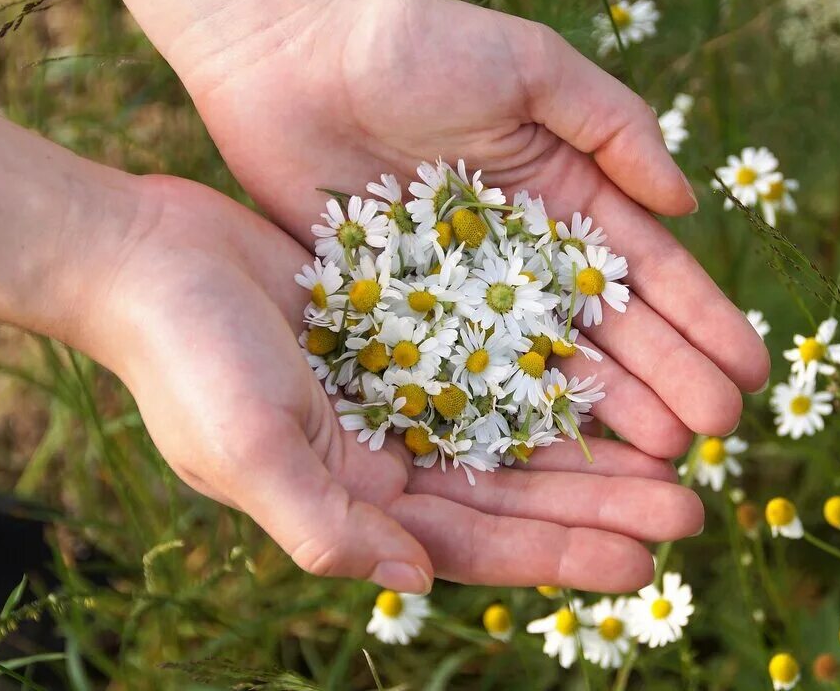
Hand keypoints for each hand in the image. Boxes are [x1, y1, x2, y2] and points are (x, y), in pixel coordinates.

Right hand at [107, 175, 704, 591]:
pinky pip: (498, 356)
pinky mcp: (408, 328)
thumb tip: (415, 582)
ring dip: (594, 443)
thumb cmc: (186, 359)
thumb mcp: (247, 450)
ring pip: (520, 428)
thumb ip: (326, 526)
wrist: (147, 257)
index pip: (479, 543)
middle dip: (602, 503)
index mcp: (357, 500)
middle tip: (693, 506)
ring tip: (678, 449)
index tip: (646, 560)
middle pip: (518, 492)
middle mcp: (388, 456)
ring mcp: (402, 391)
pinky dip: (554, 369)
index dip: (562, 553)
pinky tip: (611, 367)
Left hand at [170, 0, 769, 458]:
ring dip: (606, 411)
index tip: (750, 368)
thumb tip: (688, 201)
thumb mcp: (531, 67)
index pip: (647, 270)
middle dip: (668, 379)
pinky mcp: (403, 318)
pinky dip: (507, 417)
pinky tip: (552, 458)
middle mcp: (525, 257)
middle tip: (716, 434)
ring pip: (547, 366)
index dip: (702, 319)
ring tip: (659, 458)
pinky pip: (463, 377)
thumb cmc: (413, 45)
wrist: (288, 56)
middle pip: (609, 331)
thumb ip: (613, 125)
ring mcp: (465, 295)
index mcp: (566, 196)